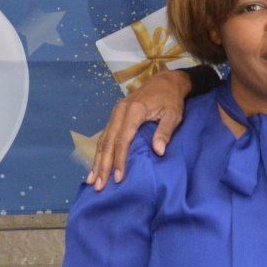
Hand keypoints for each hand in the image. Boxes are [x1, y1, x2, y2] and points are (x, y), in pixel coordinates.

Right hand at [88, 70, 192, 188]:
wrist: (165, 80)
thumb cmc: (171, 99)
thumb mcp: (173, 114)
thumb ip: (165, 132)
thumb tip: (159, 152)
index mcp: (134, 111)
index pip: (122, 140)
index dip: (119, 160)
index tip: (118, 178)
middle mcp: (120, 111)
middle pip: (108, 142)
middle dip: (103, 165)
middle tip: (98, 186)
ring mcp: (115, 112)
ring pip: (103, 139)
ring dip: (97, 160)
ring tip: (92, 180)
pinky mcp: (115, 115)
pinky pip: (105, 135)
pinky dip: (99, 151)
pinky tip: (96, 164)